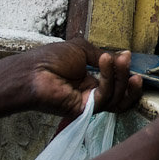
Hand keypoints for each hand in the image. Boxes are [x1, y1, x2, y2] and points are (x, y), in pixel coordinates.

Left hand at [19, 38, 142, 117]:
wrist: (31, 71)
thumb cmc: (49, 59)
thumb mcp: (82, 49)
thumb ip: (103, 56)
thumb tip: (122, 55)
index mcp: (90, 81)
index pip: (116, 83)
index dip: (124, 72)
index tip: (127, 56)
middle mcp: (91, 94)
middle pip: (121, 93)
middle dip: (126, 75)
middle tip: (126, 59)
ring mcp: (88, 103)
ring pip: (117, 98)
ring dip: (120, 76)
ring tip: (117, 59)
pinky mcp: (85, 110)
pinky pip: (104, 98)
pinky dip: (109, 79)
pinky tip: (105, 62)